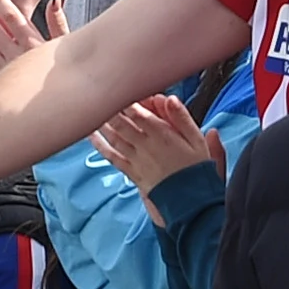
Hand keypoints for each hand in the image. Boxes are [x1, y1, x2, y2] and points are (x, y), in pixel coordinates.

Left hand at [93, 93, 222, 191]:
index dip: (127, 99)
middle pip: (121, 122)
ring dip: (102, 122)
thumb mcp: (197, 140)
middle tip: (100, 94)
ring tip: (92, 108)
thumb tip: (169, 98)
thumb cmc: (196, 169)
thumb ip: (183, 118)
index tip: (120, 87)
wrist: (191, 201)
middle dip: (110, 107)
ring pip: (114, 136)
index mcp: (162, 134)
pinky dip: (100, 145)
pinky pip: (112, 156)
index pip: (138, 112)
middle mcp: (145, 145)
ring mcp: (136, 159)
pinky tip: (91, 136)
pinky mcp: (132, 172)